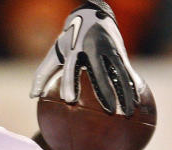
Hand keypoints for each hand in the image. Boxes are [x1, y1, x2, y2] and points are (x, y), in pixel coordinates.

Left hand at [30, 1, 142, 115]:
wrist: (91, 14)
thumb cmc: (69, 39)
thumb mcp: (54, 53)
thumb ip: (43, 74)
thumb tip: (33, 97)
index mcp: (74, 51)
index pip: (71, 69)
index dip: (70, 83)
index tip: (69, 100)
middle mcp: (92, 50)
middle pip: (100, 74)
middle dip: (105, 92)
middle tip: (109, 111)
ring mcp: (108, 51)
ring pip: (119, 74)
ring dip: (125, 93)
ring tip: (129, 112)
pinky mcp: (120, 53)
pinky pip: (127, 72)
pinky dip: (133, 87)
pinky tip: (138, 102)